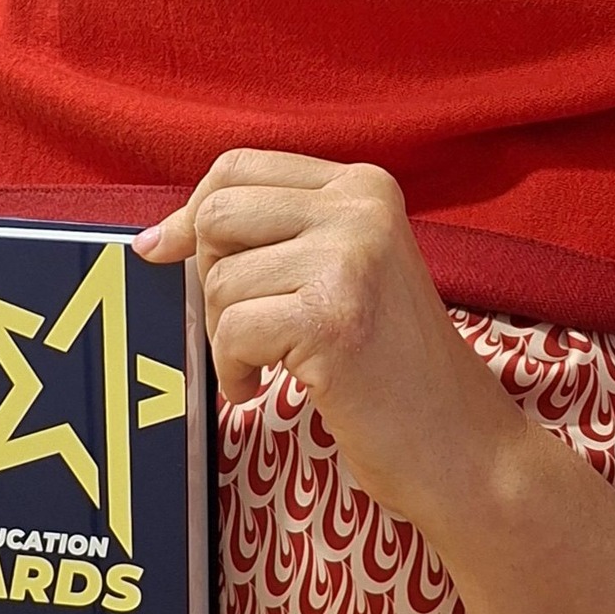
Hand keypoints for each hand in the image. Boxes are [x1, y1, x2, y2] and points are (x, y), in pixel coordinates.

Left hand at [137, 149, 614, 613]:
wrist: (462, 446)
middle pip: (216, 216)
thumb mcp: (340, 272)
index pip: (238, 167)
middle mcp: (360, 206)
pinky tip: (266, 387)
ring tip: (275, 364)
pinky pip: (231, 331)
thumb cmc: (388, 368)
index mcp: (363, 184)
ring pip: (218, 281)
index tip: (169, 258)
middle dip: (212, 282)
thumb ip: (265, 238)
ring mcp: (350, 257)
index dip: (191, 215)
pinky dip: (234, 371)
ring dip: (227, 338)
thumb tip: (152, 240)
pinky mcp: (332, 317)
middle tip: (251, 328)